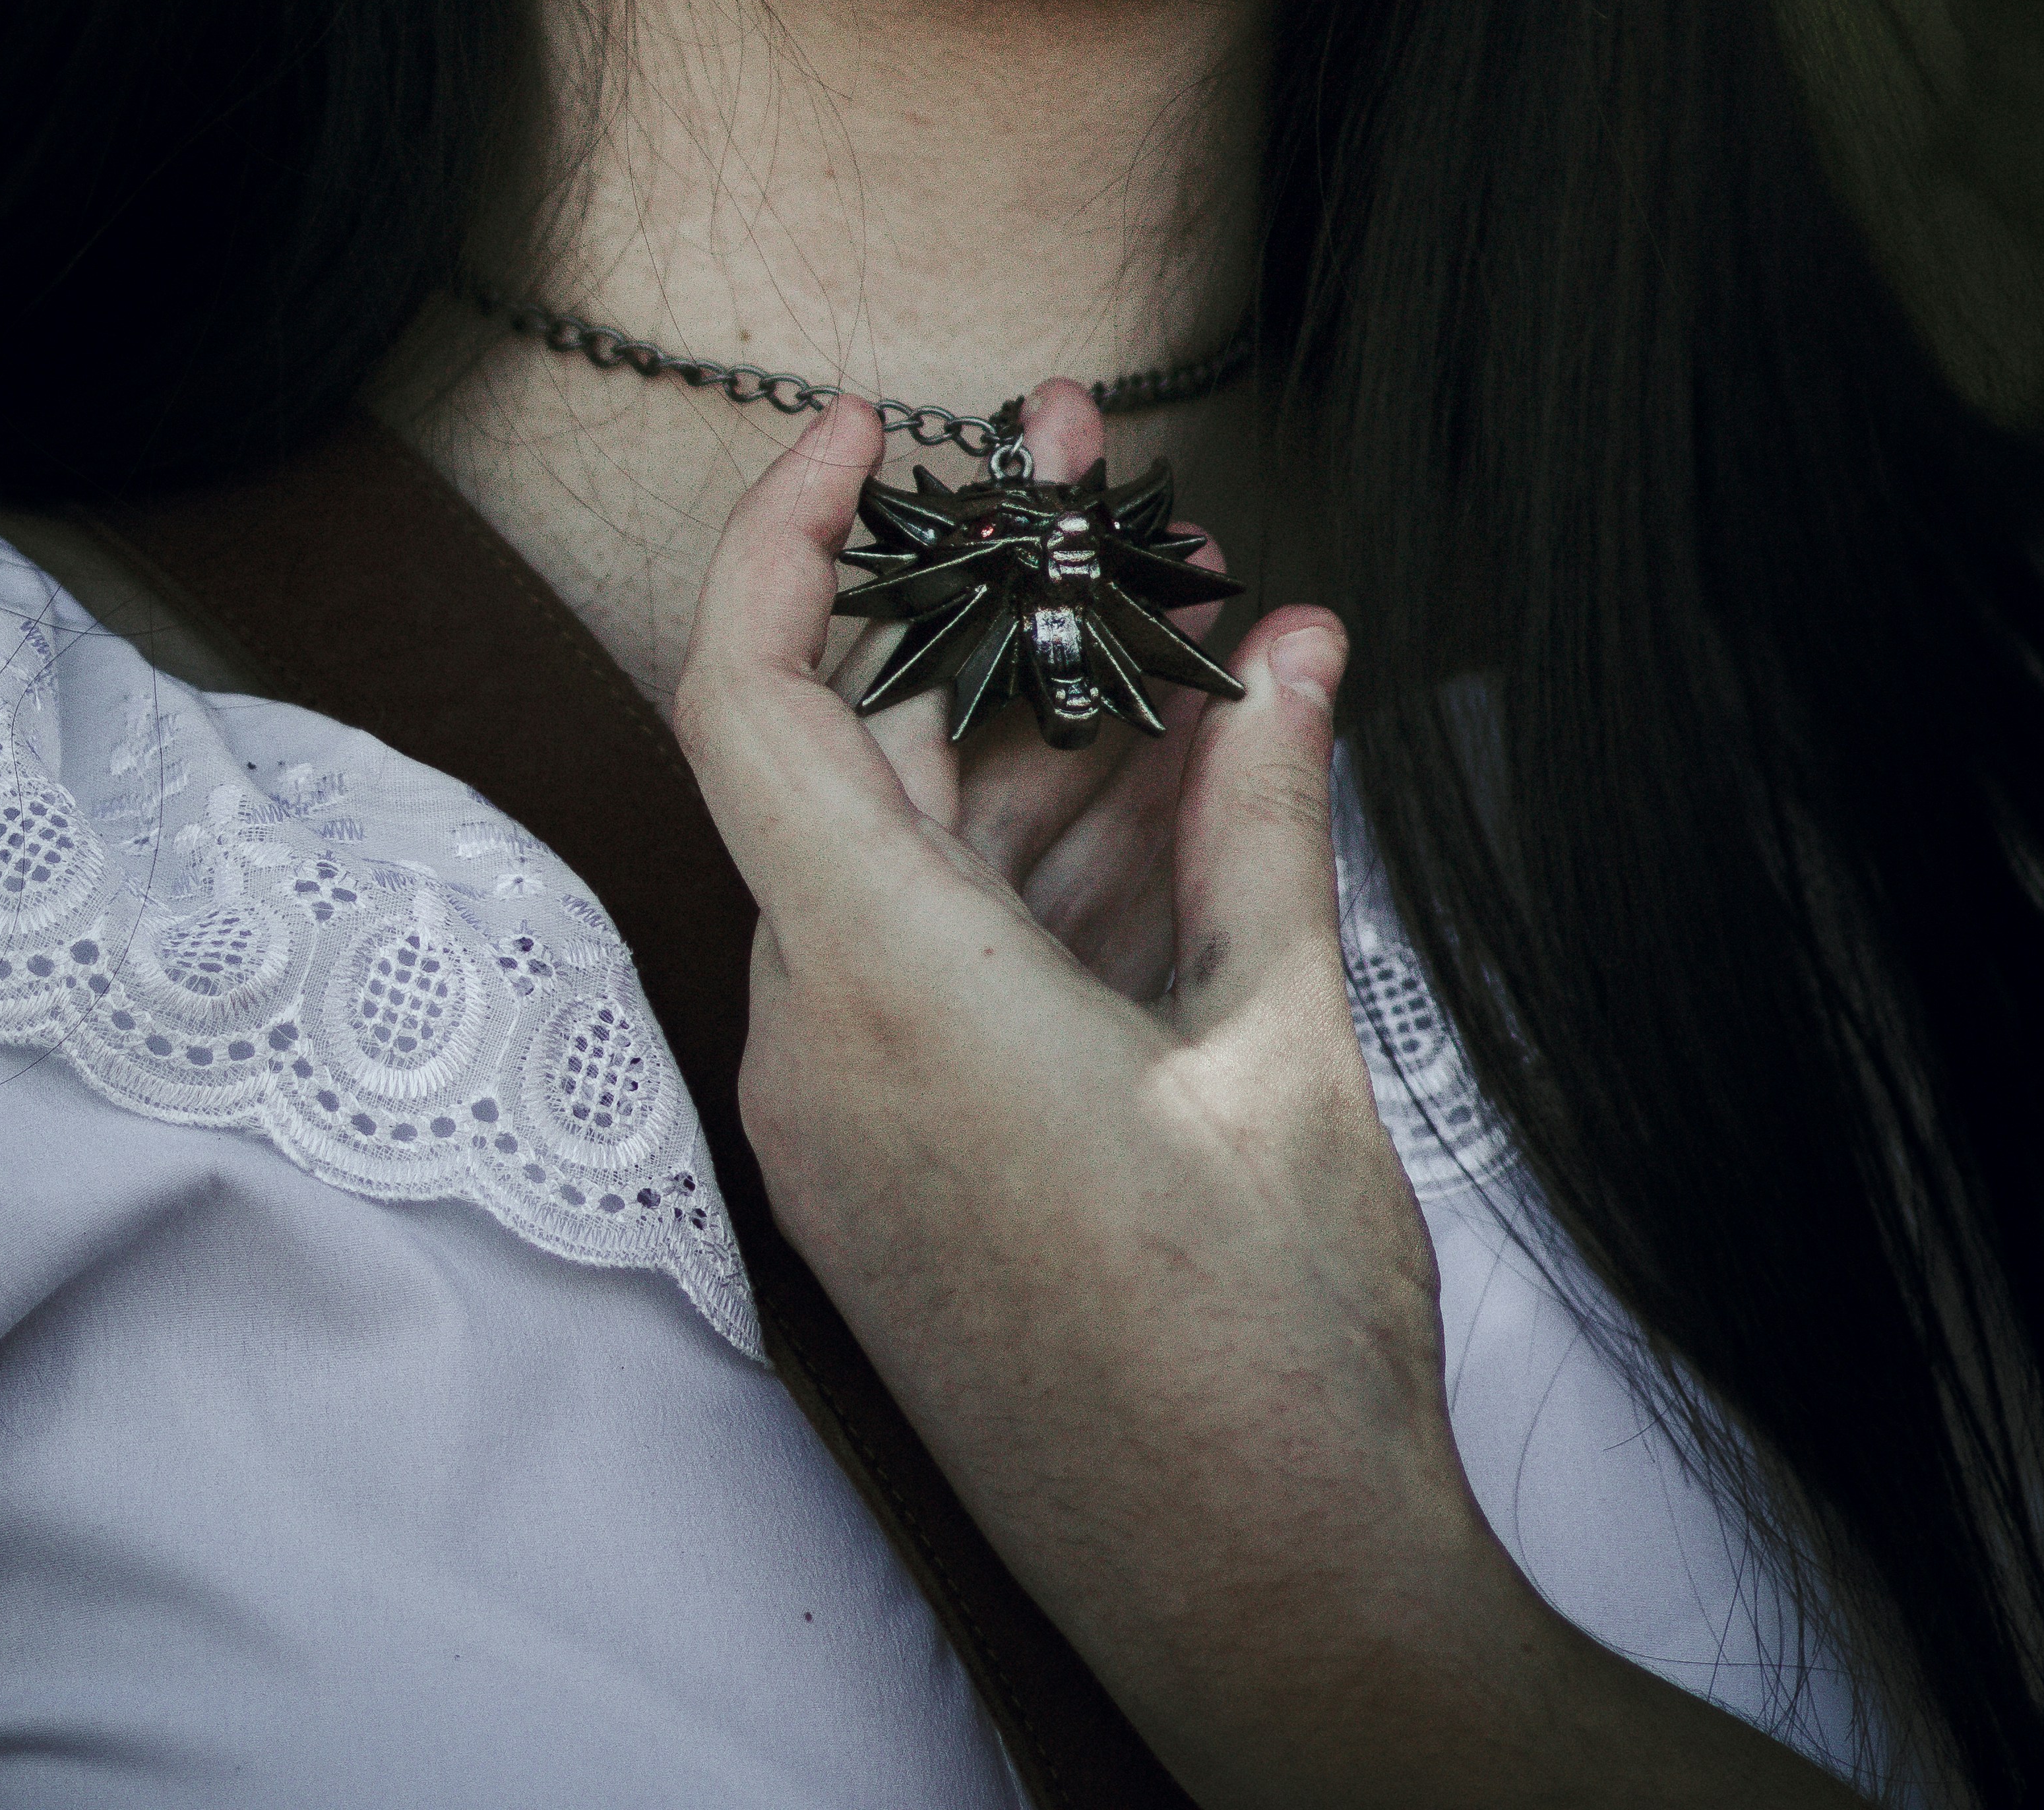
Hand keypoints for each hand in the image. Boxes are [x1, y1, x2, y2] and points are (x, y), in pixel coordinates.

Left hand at [673, 389, 1851, 1809]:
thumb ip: (1270, 828)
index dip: (788, 531)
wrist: (1274, 1618)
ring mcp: (863, 1116)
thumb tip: (1295, 666)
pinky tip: (1210, 792)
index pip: (749, 693)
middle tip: (1120, 481)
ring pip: (937, 856)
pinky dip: (1067, 872)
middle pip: (877, 754)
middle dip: (1010, 607)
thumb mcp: (1290, 1047)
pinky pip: (960, 962)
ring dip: (1070, 742)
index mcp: (883, 993)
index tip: (872, 426)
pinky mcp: (914, 1170)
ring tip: (1223, 626)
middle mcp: (827, 1044)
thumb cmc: (1272, 1355)